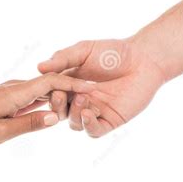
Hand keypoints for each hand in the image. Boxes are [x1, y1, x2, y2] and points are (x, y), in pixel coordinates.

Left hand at [0, 73, 94, 145]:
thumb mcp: (2, 132)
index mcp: (16, 93)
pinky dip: (48, 98)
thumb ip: (30, 124)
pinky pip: (34, 94)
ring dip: (61, 93)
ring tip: (80, 101)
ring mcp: (13, 90)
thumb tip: (56, 118)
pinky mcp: (10, 95)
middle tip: (92, 97)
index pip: (51, 82)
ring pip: (43, 88)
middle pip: (50, 82)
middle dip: (72, 88)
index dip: (73, 84)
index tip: (92, 88)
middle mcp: (17, 87)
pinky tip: (56, 105)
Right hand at [38, 39, 165, 137]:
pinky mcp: (110, 121)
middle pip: (60, 113)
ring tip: (82, 99)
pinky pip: (94, 130)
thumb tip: (38, 67)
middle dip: (57, 106)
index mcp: (70, 85)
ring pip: (75, 123)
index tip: (46, 86)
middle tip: (60, 96)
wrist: (144, 59)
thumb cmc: (114, 52)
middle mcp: (79, 100)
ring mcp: (95, 112)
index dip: (47, 93)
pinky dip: (88, 125)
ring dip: (74, 113)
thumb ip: (63, 59)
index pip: (51, 94)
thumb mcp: (84, 51)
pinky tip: (89, 112)